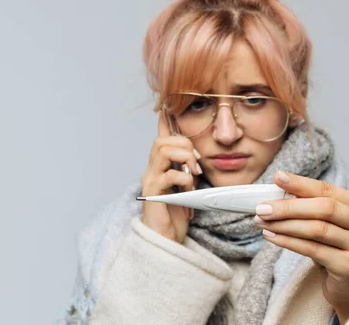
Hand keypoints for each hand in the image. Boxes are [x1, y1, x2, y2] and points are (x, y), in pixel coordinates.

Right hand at [140, 113, 202, 243]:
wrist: (167, 240)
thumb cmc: (177, 215)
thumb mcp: (188, 188)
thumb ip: (189, 171)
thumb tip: (198, 158)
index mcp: (161, 167)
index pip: (160, 138)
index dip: (164, 122)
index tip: (167, 107)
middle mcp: (152, 170)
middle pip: (161, 141)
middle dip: (183, 144)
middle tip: (196, 163)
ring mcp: (150, 181)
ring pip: (161, 151)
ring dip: (183, 157)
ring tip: (193, 173)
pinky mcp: (153, 194)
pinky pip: (167, 175)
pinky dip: (183, 178)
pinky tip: (189, 189)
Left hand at [254, 171, 348, 321]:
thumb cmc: (336, 245)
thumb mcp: (329, 221)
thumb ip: (311, 204)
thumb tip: (278, 187)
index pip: (328, 190)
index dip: (301, 183)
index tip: (277, 177)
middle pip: (324, 208)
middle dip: (289, 207)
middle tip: (262, 207)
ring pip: (317, 229)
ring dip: (284, 225)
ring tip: (262, 221)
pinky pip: (312, 250)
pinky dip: (288, 242)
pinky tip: (271, 236)